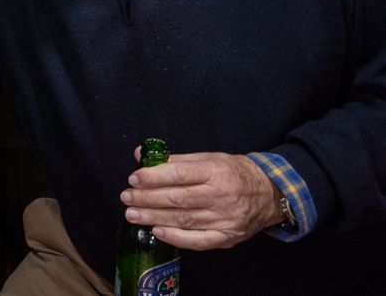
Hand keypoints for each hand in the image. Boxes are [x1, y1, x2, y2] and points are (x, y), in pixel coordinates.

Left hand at [119, 150, 282, 250]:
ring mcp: (226, 219)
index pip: (179, 175)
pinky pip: (199, 241)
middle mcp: (222, 196)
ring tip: (132, 215)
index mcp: (216, 172)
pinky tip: (157, 232)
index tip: (133, 179)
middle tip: (126, 198)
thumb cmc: (234, 172)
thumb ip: (175, 159)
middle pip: (178, 199)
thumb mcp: (209, 158)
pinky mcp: (228, 237)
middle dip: (148, 199)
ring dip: (154, 218)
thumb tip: (141, 154)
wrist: (271, 194)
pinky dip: (177, 237)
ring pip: (184, 220)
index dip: (153, 177)